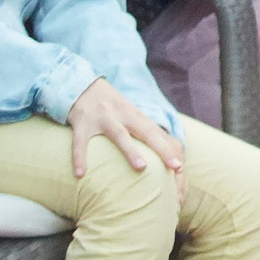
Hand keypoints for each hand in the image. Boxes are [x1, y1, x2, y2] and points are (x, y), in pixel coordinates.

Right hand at [67, 77, 186, 200]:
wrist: (81, 85)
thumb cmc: (110, 107)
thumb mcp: (128, 114)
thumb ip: (142, 130)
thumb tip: (161, 151)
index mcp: (136, 116)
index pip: (158, 134)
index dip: (170, 150)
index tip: (180, 167)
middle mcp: (123, 116)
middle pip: (147, 133)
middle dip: (163, 149)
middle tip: (176, 166)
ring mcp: (103, 119)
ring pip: (120, 135)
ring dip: (131, 151)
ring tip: (141, 168)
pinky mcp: (82, 123)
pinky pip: (80, 142)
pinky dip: (79, 157)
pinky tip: (80, 174)